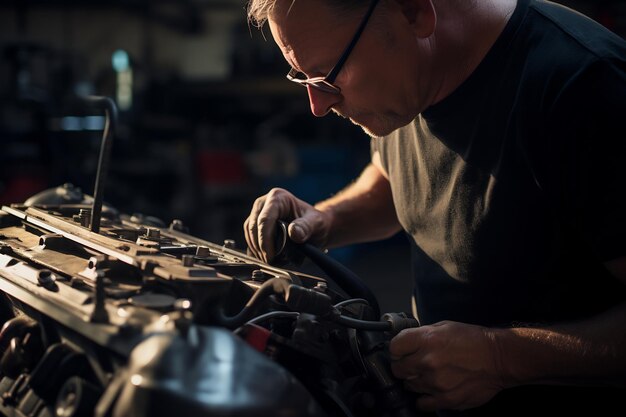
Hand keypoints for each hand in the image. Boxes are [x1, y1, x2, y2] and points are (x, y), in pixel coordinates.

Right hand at [243, 188, 330, 262]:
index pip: (265, 219)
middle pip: (254, 226)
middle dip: (260, 246)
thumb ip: (305, 227)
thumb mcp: (316, 223)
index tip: (270, 256)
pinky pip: (250, 237)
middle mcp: (265, 203)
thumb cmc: (315, 223)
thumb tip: (293, 233)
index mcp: (278, 197)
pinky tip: (265, 257)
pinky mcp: (256, 224)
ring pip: (249, 232)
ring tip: (269, 260)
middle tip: (270, 261)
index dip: (265, 240)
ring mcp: (259, 213)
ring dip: (257, 248)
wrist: (315, 227)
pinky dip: (256, 248)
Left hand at [389, 321, 505, 410]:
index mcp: (426, 339)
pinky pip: (422, 404)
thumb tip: (407, 343)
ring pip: (409, 386)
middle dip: (403, 366)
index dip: (396, 349)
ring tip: (428, 375)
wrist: (498, 358)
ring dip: (415, 381)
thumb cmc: (473, 340)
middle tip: (413, 364)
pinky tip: (431, 390)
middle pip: (397, 369)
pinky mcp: (445, 399)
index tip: (401, 351)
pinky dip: (424, 398)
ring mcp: (435, 382)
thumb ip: (422, 335)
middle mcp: (427, 361)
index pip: (393, 347)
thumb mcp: (444, 327)